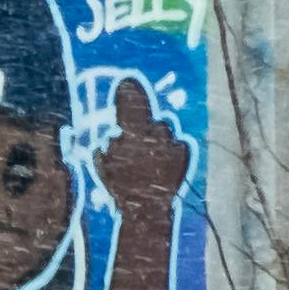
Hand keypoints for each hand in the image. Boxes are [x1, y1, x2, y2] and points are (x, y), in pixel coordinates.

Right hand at [96, 88, 193, 232]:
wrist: (148, 209)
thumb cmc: (121, 189)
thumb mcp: (103, 166)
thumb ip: (107, 146)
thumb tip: (113, 134)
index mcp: (132, 133)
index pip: (130, 105)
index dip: (127, 91)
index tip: (125, 80)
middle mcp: (155, 131)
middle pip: (150, 120)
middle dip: (145, 129)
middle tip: (136, 148)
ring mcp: (172, 140)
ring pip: (164, 131)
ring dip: (158, 140)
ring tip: (150, 162)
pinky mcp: (184, 151)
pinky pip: (176, 144)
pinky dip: (170, 152)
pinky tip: (162, 167)